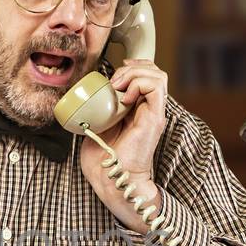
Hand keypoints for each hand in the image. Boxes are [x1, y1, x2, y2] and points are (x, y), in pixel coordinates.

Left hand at [77, 60, 167, 231]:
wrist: (109, 178)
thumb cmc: (101, 157)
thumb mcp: (97, 123)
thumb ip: (99, 108)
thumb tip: (87, 93)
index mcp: (138, 109)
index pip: (147, 76)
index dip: (133, 67)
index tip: (114, 74)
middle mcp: (149, 110)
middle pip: (155, 72)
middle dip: (134, 67)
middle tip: (114, 79)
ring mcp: (153, 114)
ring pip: (159, 76)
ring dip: (135, 74)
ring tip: (118, 86)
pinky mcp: (154, 119)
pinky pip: (156, 88)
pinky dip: (138, 84)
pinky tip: (123, 96)